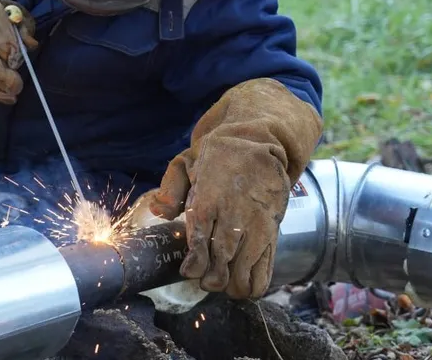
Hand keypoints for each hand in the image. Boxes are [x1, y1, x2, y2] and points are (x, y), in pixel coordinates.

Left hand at [150, 78, 322, 298]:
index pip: (200, 238)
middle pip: (222, 257)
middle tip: (206, 283)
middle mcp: (234, 213)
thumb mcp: (187, 162)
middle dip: (212, 278)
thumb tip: (159, 211)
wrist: (258, 143)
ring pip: (245, 265)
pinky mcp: (272, 229)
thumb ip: (170, 188)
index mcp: (208, 198)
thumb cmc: (217, 157)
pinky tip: (245, 288)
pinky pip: (266, 264)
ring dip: (233, 284)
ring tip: (224, 287)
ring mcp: (256, 224)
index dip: (195, 262)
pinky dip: (256, 282)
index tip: (189, 271)